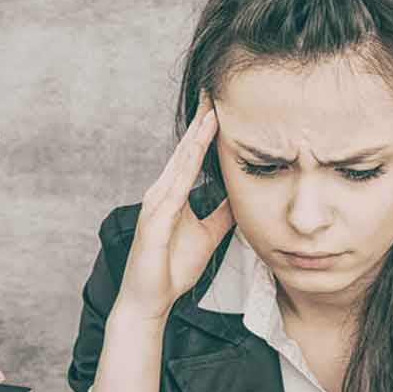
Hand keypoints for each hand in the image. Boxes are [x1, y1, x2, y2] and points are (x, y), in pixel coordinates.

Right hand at [115, 93, 234, 320]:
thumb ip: (222, 213)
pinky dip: (184, 171)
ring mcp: (156, 204)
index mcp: (173, 193)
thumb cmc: (174, 268)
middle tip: (213, 92)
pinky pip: (172, 191)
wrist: (150, 299)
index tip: (220, 104)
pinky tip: (194, 155)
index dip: (206, 129)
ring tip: (211, 114)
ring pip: (178, 164)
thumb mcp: (209, 235)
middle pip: (184, 150)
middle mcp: (162, 192)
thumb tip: (242, 196)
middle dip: (200, 121)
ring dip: (194, 139)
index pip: (192, 154)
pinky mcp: (154, 221)